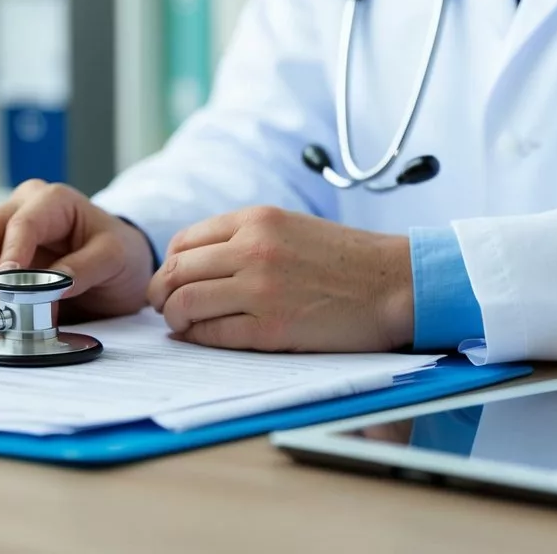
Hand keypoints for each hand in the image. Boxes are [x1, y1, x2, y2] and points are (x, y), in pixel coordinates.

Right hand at [0, 180, 155, 318]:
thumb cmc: (117, 254)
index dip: (11, 253)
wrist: (118, 267)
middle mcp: (23, 208)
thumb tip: (50, 284)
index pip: (23, 223)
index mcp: (54, 201)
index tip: (4, 283)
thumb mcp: (116, 258)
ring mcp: (4, 230)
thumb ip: (84, 268)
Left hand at [146, 207, 413, 351]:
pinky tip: (201, 337)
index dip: (169, 265)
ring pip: (185, 302)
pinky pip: (213, 334)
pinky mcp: (271, 327)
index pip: (185, 241)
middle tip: (163, 307)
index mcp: (256, 219)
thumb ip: (245, 237)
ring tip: (180, 325)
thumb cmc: (346, 260)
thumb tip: (196, 264)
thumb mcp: (290, 227)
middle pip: (177, 271)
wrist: (395, 283)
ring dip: (174, 317)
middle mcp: (252, 248)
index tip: (171, 281)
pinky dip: (198, 338)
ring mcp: (260, 288)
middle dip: (161, 293)